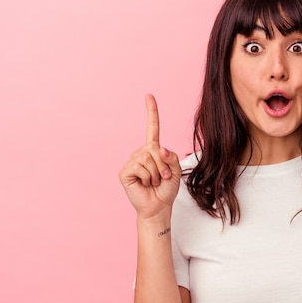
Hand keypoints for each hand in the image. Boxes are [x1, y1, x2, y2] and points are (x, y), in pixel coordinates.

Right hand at [119, 94, 181, 218]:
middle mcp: (141, 153)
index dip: (151, 112)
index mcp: (154, 150)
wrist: (159, 206)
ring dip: (157, 172)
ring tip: (154, 181)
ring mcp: (132, 161)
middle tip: (163, 177)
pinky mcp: (125, 171)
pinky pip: (140, 166)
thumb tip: (158, 148)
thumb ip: (171, 156)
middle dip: (164, 164)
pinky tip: (145, 183)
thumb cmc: (167, 189)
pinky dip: (148, 177)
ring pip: (148, 158)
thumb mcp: (176, 170)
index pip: (152, 128)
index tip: (149, 96)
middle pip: (154, 147)